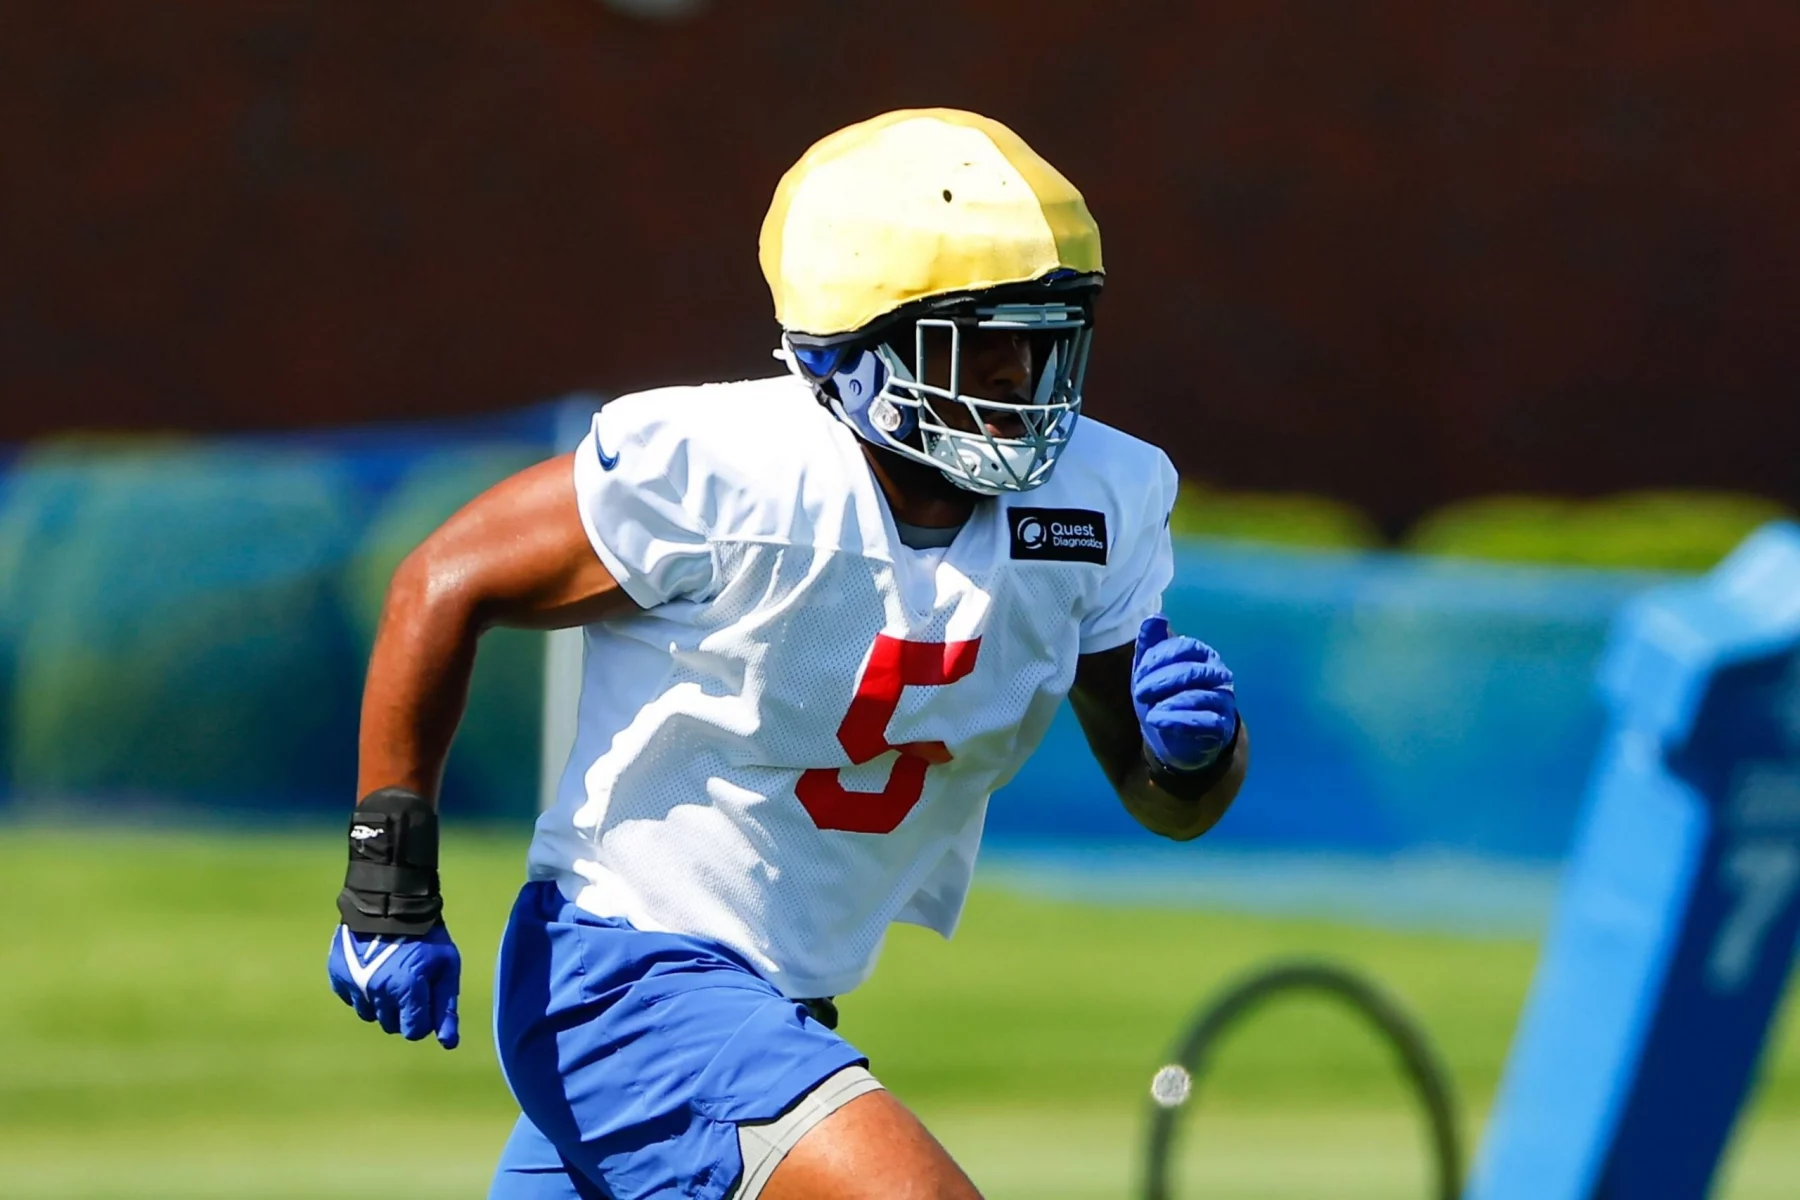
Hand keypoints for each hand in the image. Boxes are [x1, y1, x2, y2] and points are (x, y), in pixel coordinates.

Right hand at [327, 923, 461, 1048]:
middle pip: (390, 1025)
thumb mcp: (446, 968)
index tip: (425, 1001)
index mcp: (406, 989)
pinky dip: (362, 991)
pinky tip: (372, 970)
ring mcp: (354, 984)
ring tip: (391, 975)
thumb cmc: (427, 937)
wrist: (392, 903)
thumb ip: (446, 1007)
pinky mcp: (338, 975)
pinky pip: (351, 999)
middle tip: (409, 985)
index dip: (423, 1018)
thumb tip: (448, 1044)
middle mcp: (377, 991)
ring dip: (381, 1003)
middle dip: (402, 1011)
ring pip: (369, 1014)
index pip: (414, 1031)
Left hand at [1132, 615, 1237, 771]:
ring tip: (1150, 713)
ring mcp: (1222, 700)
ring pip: (1199, 696)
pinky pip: (1206, 721)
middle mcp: (1217, 674)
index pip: (1185, 648)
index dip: (1160, 658)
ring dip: (1171, 703)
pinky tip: (1159, 721)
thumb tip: (1155, 617)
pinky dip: (1180, 721)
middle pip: (1192, 671)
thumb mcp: (1150, 672)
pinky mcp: (1222, 726)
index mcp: (1201, 655)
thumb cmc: (1165, 697)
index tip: (1138, 674)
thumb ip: (1150, 645)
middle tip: (1139, 693)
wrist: (1177, 739)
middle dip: (1162, 681)